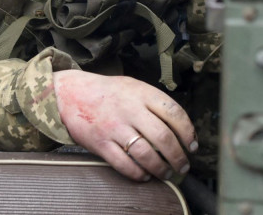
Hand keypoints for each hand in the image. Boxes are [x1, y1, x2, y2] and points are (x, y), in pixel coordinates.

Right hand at [53, 70, 196, 180]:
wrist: (70, 93)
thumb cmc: (106, 92)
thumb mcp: (133, 86)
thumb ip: (154, 102)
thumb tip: (180, 128)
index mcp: (141, 93)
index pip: (174, 113)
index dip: (188, 132)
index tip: (192, 145)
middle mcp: (129, 109)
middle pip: (163, 137)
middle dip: (178, 156)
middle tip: (183, 166)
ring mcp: (114, 127)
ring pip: (145, 154)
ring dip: (161, 168)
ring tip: (166, 173)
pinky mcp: (100, 143)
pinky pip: (124, 164)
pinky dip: (138, 174)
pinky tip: (145, 175)